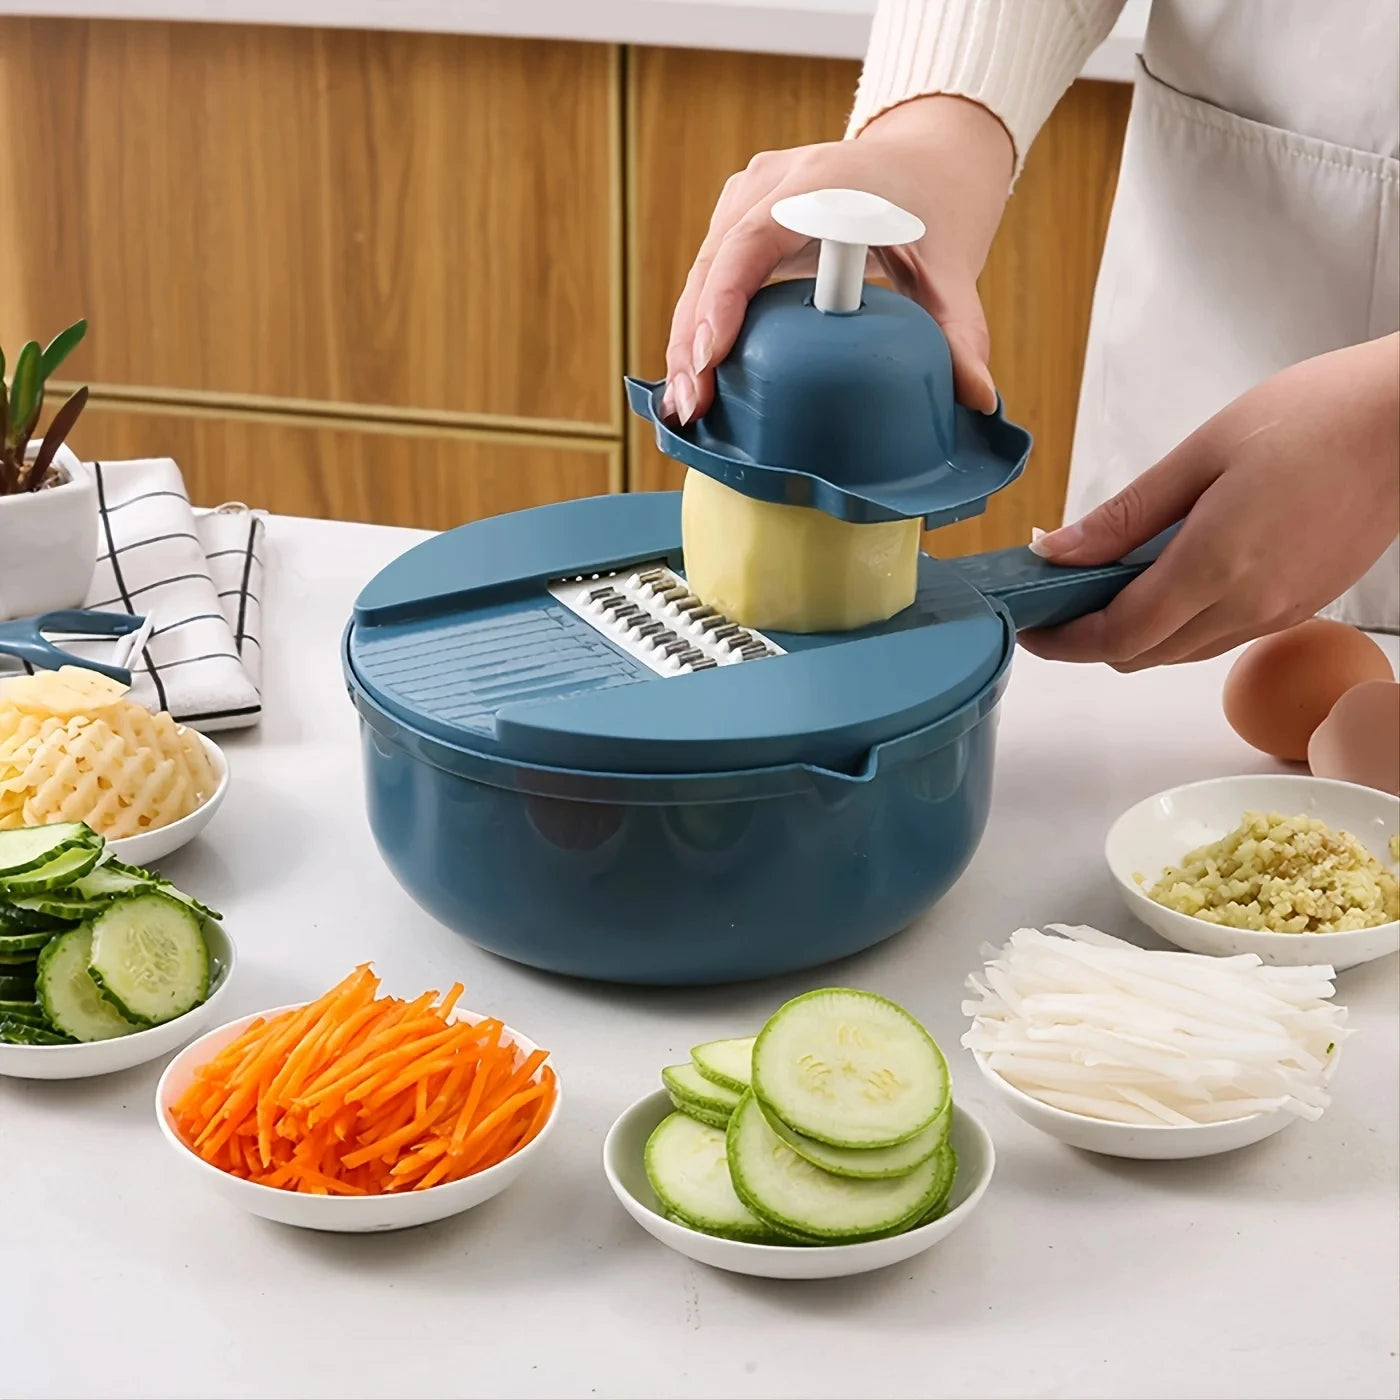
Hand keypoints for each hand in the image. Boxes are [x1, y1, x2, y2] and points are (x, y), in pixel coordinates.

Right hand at [661, 95, 1013, 424]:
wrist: (925, 158)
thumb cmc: (934, 206)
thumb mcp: (952, 265)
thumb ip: (960, 330)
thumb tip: (977, 397)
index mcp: (822, 184)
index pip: (752, 242)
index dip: (725, 300)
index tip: (711, 356)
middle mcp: (773, 184)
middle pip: (714, 265)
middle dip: (693, 341)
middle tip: (693, 408)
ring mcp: (750, 199)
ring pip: (702, 275)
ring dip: (687, 342)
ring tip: (687, 408)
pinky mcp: (740, 220)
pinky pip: (710, 277)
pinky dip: (699, 329)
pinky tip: (695, 380)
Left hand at [1021, 334, 1399, 669]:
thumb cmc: (1316, 418)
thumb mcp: (1201, 454)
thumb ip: (1125, 515)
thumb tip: (1056, 550)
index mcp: (1216, 566)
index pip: (1117, 636)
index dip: (1063, 642)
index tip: (1029, 625)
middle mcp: (1250, 605)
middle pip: (1143, 655)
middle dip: (1089, 640)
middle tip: (1055, 601)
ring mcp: (1280, 613)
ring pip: (1181, 652)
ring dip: (1134, 633)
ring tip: (1103, 585)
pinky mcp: (1302, 606)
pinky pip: (1221, 635)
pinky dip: (1179, 622)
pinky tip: (1166, 576)